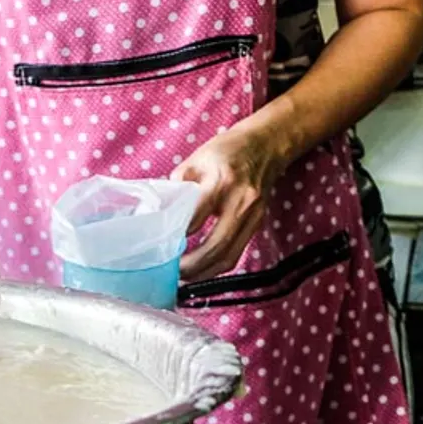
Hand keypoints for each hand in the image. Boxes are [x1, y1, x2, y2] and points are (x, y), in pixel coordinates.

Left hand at [175, 124, 287, 281]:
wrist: (264, 145)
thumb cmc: (225, 152)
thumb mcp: (194, 161)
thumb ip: (177, 188)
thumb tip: (157, 216)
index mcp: (221, 182)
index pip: (195, 219)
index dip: (176, 238)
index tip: (160, 248)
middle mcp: (241, 202)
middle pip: (216, 247)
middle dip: (192, 267)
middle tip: (172, 274)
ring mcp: (253, 216)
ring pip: (229, 257)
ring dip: (205, 273)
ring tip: (184, 278)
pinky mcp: (257, 225)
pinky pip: (236, 253)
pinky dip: (217, 266)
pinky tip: (201, 269)